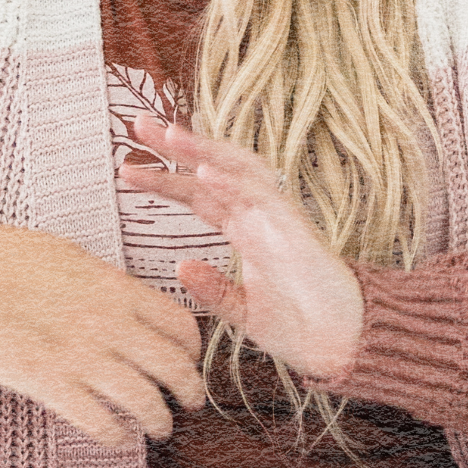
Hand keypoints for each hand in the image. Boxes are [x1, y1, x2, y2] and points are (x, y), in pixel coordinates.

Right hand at [0, 219, 204, 449]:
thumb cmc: (8, 260)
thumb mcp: (72, 259)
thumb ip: (106, 286)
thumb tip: (129, 301)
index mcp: (117, 289)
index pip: (180, 325)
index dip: (192, 349)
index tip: (188, 359)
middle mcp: (109, 324)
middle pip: (174, 368)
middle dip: (190, 392)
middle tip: (189, 403)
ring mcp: (81, 356)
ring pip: (145, 401)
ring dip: (159, 421)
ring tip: (158, 429)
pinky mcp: (49, 384)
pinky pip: (99, 421)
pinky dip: (117, 436)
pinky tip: (118, 439)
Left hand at [119, 118, 364, 380]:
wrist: (341, 343)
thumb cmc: (300, 327)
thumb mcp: (242, 312)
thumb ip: (212, 290)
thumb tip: (179, 267)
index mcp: (248, 231)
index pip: (199, 195)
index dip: (164, 180)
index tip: (127, 169)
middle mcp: (260, 216)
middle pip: (213, 169)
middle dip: (177, 146)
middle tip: (137, 123)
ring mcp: (277, 218)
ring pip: (236, 170)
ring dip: (203, 149)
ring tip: (167, 134)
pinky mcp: (293, 229)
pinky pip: (261, 196)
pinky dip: (232, 181)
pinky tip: (204, 170)